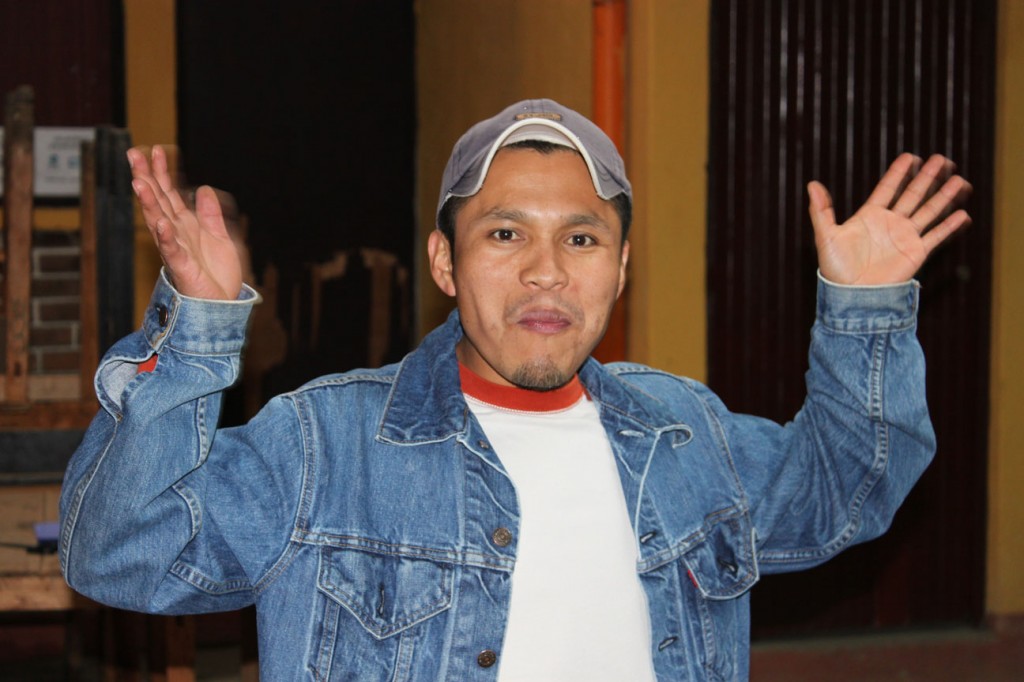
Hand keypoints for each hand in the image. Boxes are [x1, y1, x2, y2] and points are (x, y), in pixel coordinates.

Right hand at [127, 145, 243, 299]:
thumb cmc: (216, 275)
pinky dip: (167, 237)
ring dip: (149, 203)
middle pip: (157, 201)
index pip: (168, 194)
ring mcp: (176, 250)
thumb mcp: (219, 238)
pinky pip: (172, 251)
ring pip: (158, 222)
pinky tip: (161, 223)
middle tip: (134, 155)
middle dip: (146, 178)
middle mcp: (175, 234)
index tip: (155, 150)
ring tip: (140, 183)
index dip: (162, 172)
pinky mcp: (182, 268)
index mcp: (184, 225)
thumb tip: (203, 189)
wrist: (221, 305)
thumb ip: (210, 215)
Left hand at [808, 153, 971, 284]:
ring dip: (944, 196)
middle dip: (927, 177)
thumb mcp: (826, 236)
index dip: (899, 173)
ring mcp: (904, 237)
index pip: (887, 188)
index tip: (911, 156)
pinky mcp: (916, 253)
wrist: (852, 296)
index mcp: (869, 216)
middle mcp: (890, 223)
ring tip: (959, 180)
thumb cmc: (835, 269)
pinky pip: (936, 236)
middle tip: (942, 159)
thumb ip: (820, 211)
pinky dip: (949, 226)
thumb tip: (812, 185)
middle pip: (912, 195)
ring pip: (928, 211)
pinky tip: (962, 214)